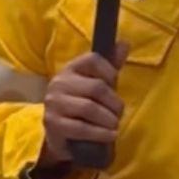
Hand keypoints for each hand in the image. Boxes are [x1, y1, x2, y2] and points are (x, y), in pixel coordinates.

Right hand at [39, 44, 128, 167]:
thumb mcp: (96, 82)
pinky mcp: (53, 124)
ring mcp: (54, 103)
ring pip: (89, 108)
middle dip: (114, 103)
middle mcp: (59, 82)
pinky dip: (100, 133)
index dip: (110, 71)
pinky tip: (110, 135)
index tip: (116, 84)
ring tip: (115, 125)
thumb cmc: (82, 103)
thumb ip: (111, 65)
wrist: (59, 132)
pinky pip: (81, 128)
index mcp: (71, 68)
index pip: (93, 59)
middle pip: (96, 87)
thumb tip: (125, 43)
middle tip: (120, 113)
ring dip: (109, 119)